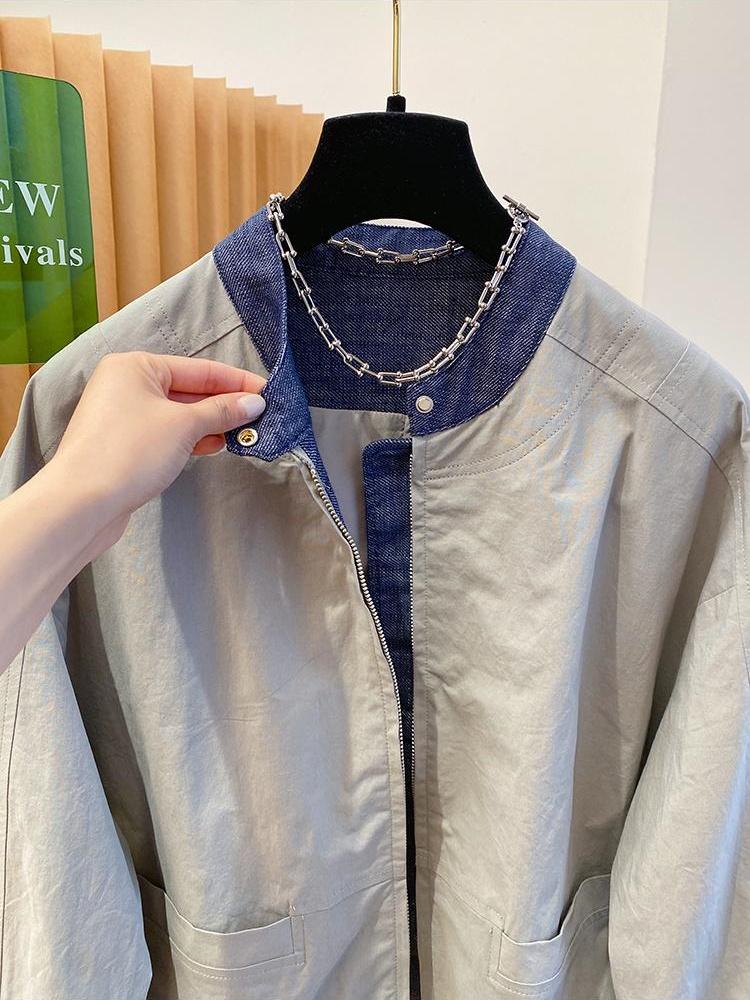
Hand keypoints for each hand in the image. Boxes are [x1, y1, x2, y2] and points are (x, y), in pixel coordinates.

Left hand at [50, 351, 266, 533]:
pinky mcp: (125, 445)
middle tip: (261, 416)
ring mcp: (123, 416)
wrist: (82, 502)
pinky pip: (167, 433)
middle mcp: (126, 385)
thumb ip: (222, 411)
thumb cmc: (128, 452)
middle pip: (189, 390)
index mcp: (136, 366)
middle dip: (225, 404)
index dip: (236, 381)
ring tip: (244, 433)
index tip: (267, 392)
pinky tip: (215, 446)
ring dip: (211, 424)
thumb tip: (254, 403)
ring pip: (179, 414)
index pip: (199, 369)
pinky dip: (192, 438)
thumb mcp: (184, 426)